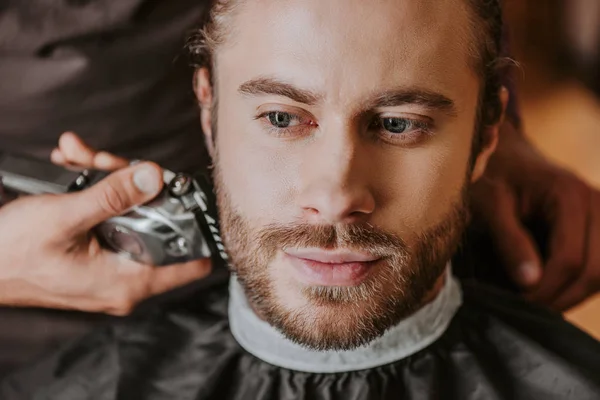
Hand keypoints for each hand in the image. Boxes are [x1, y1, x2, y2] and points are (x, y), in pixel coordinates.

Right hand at [0, 132, 210, 314]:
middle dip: (133, 185)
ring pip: (129, 213)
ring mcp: (109, 265)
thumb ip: (114, 196)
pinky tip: (72, 165)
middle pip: (155, 222)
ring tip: (78, 155)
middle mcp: (123, 278)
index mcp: (127, 282)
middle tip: (107, 161)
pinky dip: (93, 189)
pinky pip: (107, 217)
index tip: (187, 194)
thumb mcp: (66, 217)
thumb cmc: (10, 252)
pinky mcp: (94, 253)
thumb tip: (155, 177)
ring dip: (107, 178)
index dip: (196, 227)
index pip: (190, 262)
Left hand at [471, 122, 599, 310]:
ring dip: (573, 295)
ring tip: (538, 304)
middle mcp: (597, 204)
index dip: (547, 290)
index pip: (570, 259)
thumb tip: (530, 282)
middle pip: (596, 271)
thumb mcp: (490, 204)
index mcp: (570, 196)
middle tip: (527, 311)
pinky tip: (554, 291)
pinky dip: (580, 283)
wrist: (506, 155)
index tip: (517, 304)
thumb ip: (509, 240)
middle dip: (562, 298)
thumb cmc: (493, 175)